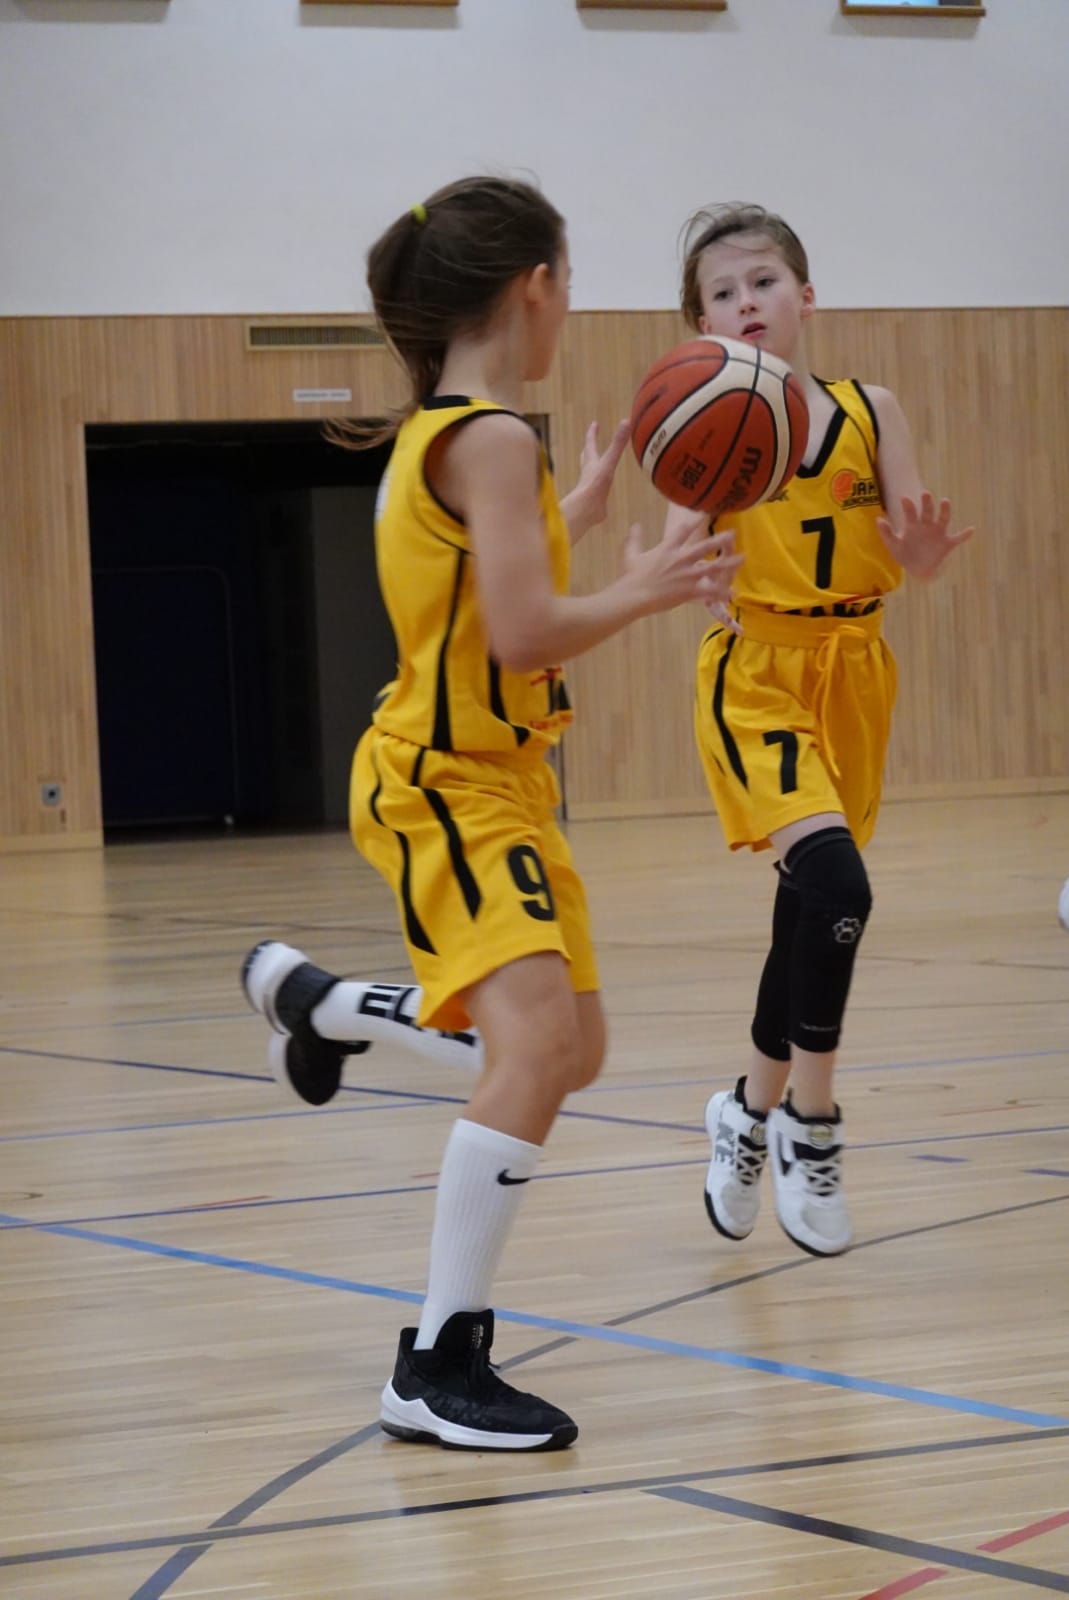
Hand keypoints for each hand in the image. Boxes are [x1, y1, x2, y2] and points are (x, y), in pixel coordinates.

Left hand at [559, 419, 630, 541]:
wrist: (586, 510)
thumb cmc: (595, 484)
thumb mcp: (609, 461)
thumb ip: (617, 444)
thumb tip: (626, 422)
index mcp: (591, 462)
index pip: (590, 443)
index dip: (592, 432)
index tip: (595, 424)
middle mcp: (588, 472)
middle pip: (586, 457)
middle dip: (589, 448)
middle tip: (591, 441)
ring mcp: (590, 486)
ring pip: (590, 473)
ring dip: (593, 467)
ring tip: (597, 465)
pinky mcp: (595, 499)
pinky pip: (597, 490)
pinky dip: (600, 487)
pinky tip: (604, 492)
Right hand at [622, 504, 741, 616]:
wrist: (634, 595)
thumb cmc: (632, 576)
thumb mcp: (632, 554)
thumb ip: (635, 538)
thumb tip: (635, 524)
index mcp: (668, 549)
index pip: (684, 531)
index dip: (695, 521)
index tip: (705, 513)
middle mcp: (681, 559)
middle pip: (705, 546)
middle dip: (720, 539)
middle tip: (733, 533)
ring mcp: (687, 575)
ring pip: (713, 567)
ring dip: (729, 563)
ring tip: (742, 558)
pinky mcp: (689, 591)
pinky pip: (708, 591)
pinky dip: (721, 592)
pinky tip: (732, 592)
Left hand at [876, 491, 973, 579]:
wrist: (918, 570)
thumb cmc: (905, 555)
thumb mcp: (893, 546)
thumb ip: (886, 533)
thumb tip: (878, 519)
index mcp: (913, 525)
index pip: (911, 512)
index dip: (908, 506)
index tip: (904, 498)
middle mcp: (927, 526)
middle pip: (928, 511)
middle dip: (927, 502)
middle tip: (925, 493)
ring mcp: (938, 533)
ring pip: (943, 519)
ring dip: (945, 510)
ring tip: (945, 501)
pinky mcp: (946, 543)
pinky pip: (957, 538)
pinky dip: (964, 535)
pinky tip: (971, 530)